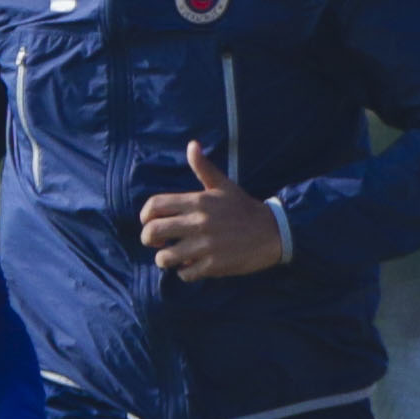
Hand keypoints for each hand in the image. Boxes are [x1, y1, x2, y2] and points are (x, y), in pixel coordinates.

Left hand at [137, 143, 290, 281]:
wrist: (274, 232)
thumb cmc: (244, 208)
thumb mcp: (224, 186)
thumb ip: (204, 168)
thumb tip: (192, 145)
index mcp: (198, 202)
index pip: (154, 205)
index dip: (145, 216)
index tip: (150, 223)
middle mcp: (198, 222)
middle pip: (153, 232)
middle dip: (149, 240)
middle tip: (158, 243)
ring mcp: (205, 245)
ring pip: (165, 257)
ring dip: (165, 259)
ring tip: (174, 257)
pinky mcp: (214, 265)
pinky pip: (185, 273)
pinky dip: (185, 272)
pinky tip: (193, 266)